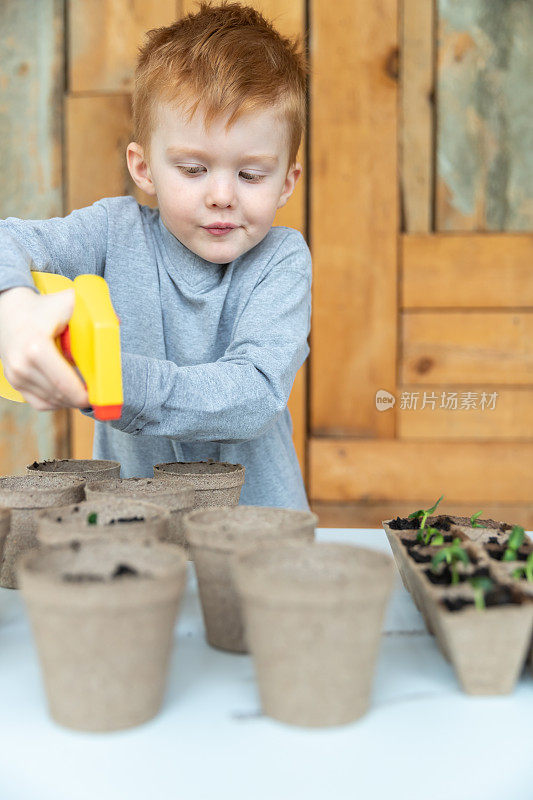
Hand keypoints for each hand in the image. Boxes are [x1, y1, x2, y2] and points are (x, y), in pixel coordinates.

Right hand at [0, 286, 89, 410]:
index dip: (84, 395)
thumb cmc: (42, 307)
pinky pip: (40, 403)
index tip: (100, 394)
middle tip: (99, 394)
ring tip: (85, 391)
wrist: (8, 310)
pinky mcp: (14, 382)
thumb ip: (91, 312)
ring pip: (52, 401)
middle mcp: (23, 365)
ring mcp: (16, 376)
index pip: (65, 384)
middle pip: (61, 395)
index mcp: (36, 348)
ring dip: (71, 400)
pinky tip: (68, 394)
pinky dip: (57, 402)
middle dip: (82, 399)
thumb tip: (115, 321)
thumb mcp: (66, 303)